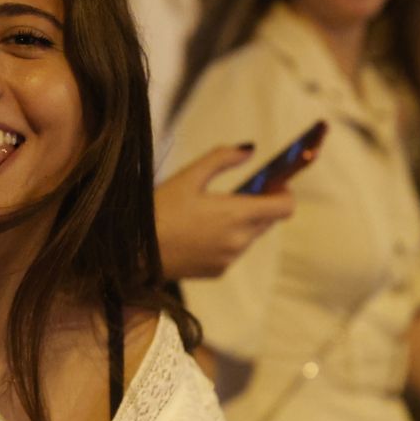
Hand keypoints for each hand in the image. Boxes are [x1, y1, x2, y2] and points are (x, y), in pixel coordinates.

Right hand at [155, 145, 295, 279]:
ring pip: (249, 236)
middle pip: (268, 220)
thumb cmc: (158, 211)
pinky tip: (195, 234)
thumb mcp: (187, 176)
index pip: (285, 207)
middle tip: (233, 194)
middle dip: (258, 205)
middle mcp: (240, 240)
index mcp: (237, 214)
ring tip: (206, 215)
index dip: (283, 193)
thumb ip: (222, 158)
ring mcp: (229, 258)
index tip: (271, 184)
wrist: (134, 254)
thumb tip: (249, 149)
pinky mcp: (218, 271)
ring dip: (240, 224)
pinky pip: (232, 252)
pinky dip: (223, 241)